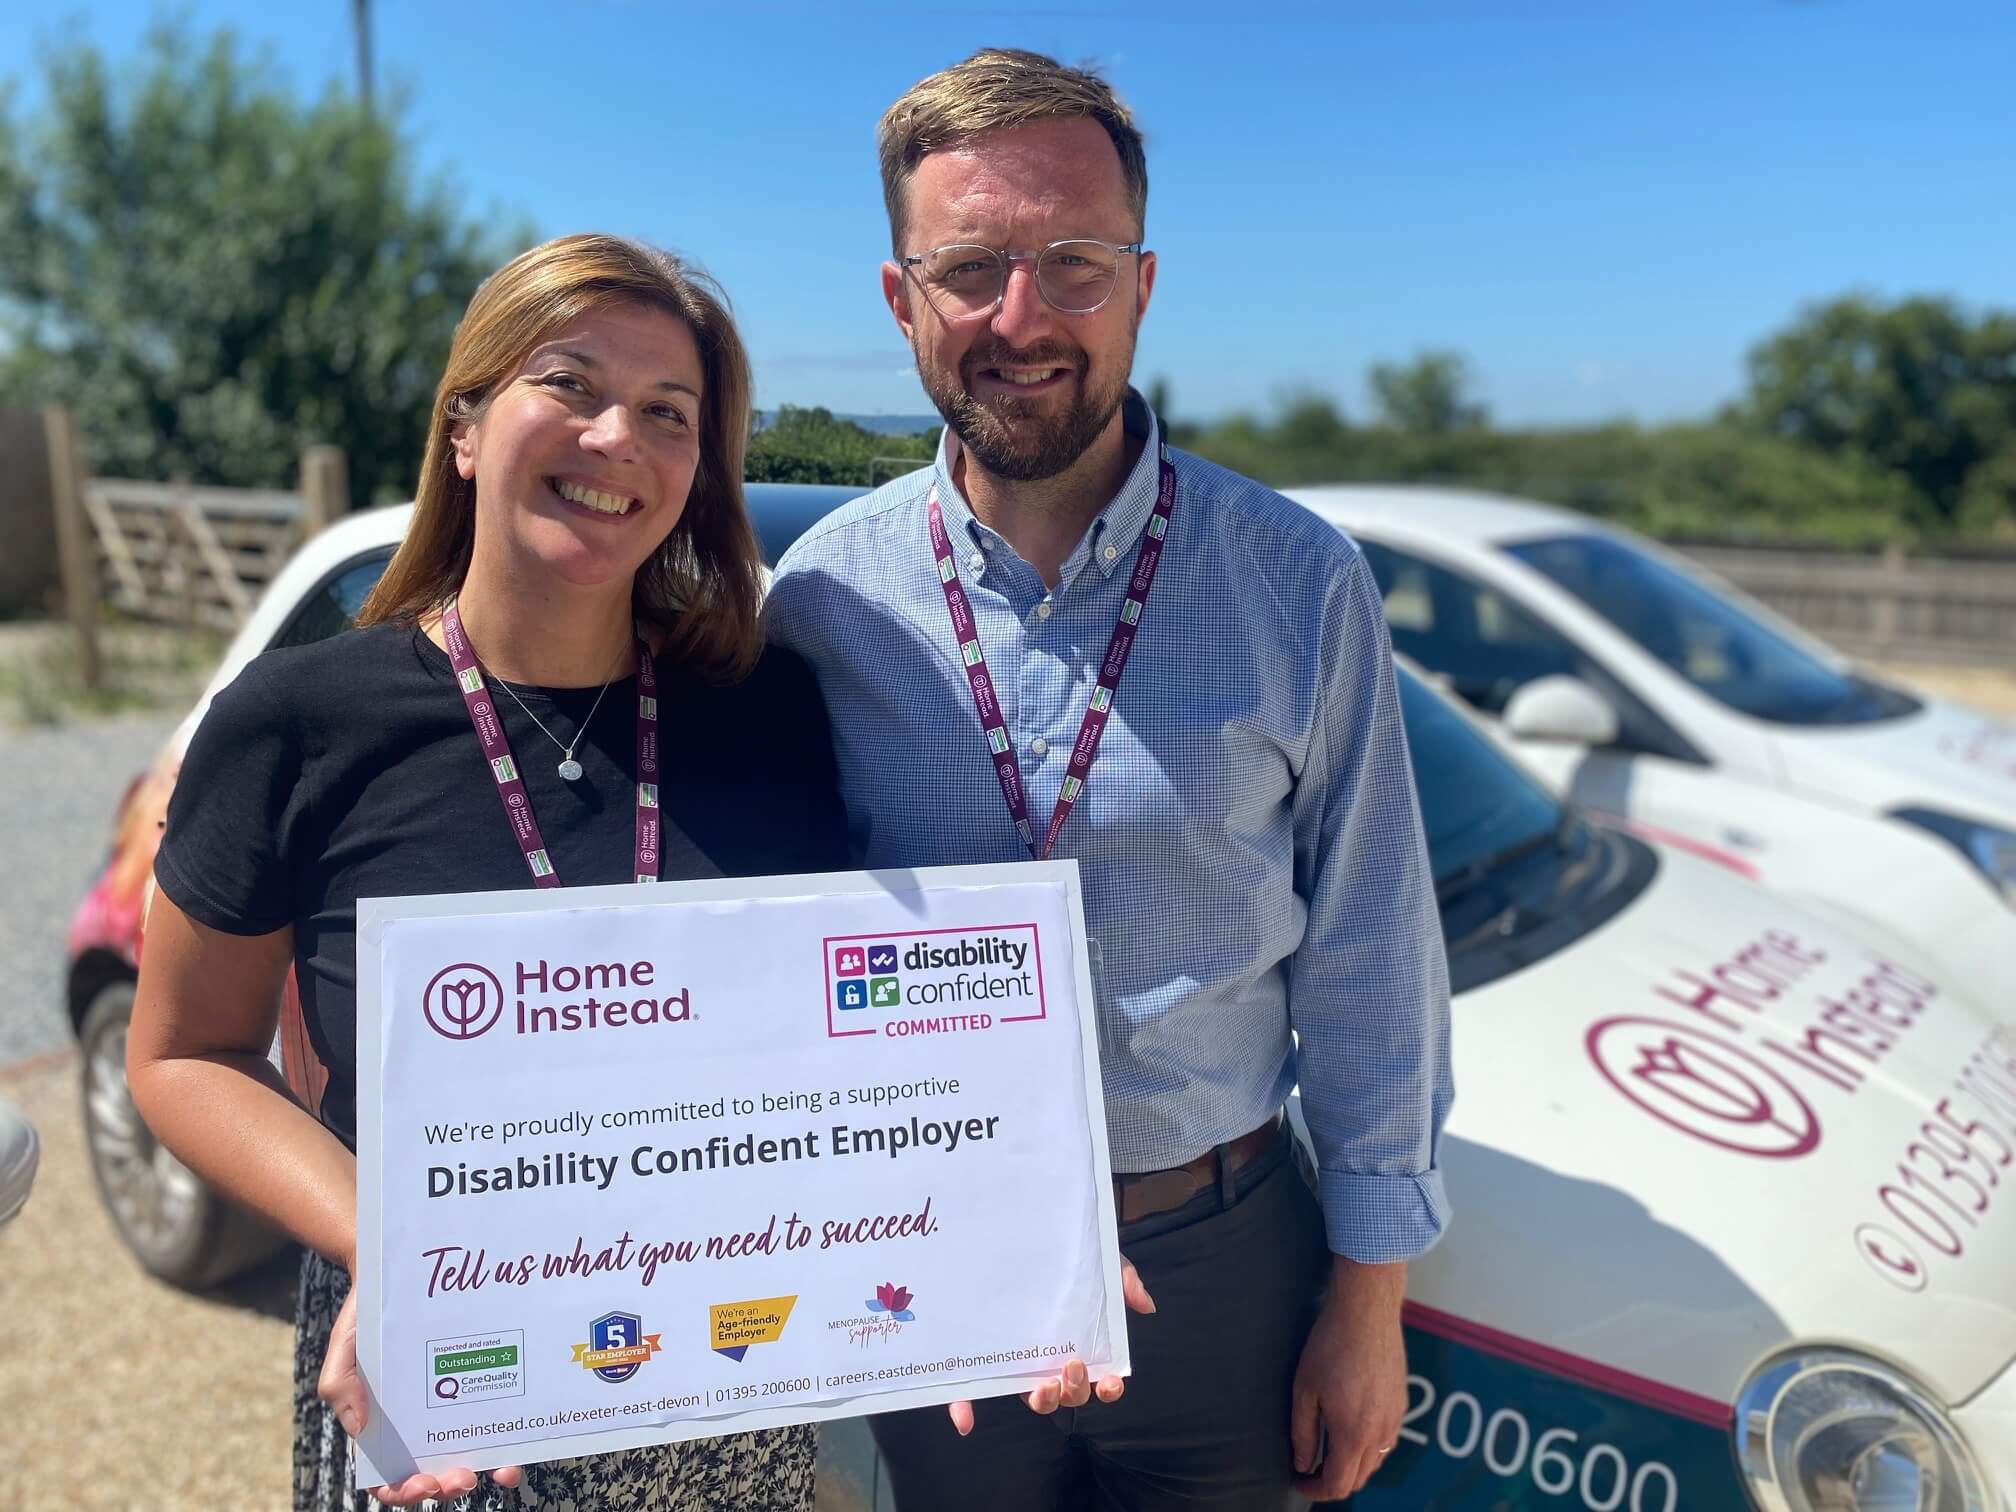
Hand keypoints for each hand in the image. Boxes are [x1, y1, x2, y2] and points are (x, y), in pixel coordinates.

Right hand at [318, 1285, 524, 1505]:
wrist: (403, 1273)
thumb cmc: (367, 1315)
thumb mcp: (344, 1345)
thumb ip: (339, 1384)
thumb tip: (361, 1428)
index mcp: (382, 1425)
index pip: (387, 1478)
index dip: (402, 1491)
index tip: (423, 1483)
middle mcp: (419, 1423)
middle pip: (434, 1473)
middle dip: (449, 1487)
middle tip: (464, 1478)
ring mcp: (453, 1404)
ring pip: (471, 1451)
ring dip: (488, 1468)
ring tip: (503, 1470)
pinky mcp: (479, 1382)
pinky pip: (496, 1414)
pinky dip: (510, 1433)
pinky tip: (522, 1435)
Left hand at [944, 1253, 1155, 1435]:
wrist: (1022, 1230)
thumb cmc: (1066, 1254)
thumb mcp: (1096, 1261)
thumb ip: (1122, 1279)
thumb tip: (1146, 1306)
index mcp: (1077, 1343)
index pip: (1097, 1378)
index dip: (1107, 1388)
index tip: (1111, 1382)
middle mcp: (1049, 1358)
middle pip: (1067, 1394)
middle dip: (1075, 1391)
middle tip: (1073, 1367)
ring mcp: (1016, 1361)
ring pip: (1030, 1397)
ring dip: (1041, 1401)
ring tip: (1042, 1385)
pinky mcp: (980, 1358)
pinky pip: (969, 1391)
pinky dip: (964, 1409)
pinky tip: (964, 1419)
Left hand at [1289, 1259, 1406, 1499]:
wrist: (1367, 1313)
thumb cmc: (1330, 1347)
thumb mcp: (1305, 1390)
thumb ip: (1303, 1433)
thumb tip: (1302, 1464)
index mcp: (1353, 1434)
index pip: (1338, 1484)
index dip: (1315, 1490)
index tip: (1299, 1481)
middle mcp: (1380, 1434)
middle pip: (1359, 1479)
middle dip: (1333, 1482)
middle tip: (1310, 1468)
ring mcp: (1395, 1420)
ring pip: (1375, 1462)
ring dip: (1352, 1466)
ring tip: (1328, 1450)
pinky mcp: (1402, 1404)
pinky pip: (1387, 1440)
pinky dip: (1369, 1447)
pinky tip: (1352, 1429)